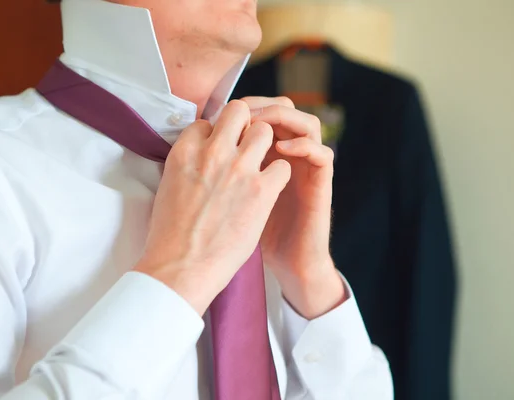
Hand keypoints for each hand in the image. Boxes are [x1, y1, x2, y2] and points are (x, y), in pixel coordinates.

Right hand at [135, 100, 290, 314]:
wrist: (180, 268)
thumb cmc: (169, 236)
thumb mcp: (168, 187)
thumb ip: (187, 165)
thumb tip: (199, 158)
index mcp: (185, 152)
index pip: (208, 121)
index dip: (216, 135)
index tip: (219, 151)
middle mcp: (213, 153)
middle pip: (239, 112)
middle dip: (245, 125)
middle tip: (245, 147)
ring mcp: (239, 170)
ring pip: (264, 131)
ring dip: (265, 146)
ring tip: (260, 167)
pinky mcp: (262, 191)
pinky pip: (283, 165)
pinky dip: (279, 176)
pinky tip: (270, 190)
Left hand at [241, 97, 345, 319]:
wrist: (282, 265)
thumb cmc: (247, 236)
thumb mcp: (227, 197)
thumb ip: (219, 171)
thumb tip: (191, 149)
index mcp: (265, 156)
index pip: (260, 116)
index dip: (242, 109)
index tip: (219, 115)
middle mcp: (289, 157)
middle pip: (283, 110)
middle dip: (262, 106)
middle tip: (242, 116)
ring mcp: (306, 169)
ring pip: (307, 123)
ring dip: (285, 119)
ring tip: (262, 127)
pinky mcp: (320, 185)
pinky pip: (322, 154)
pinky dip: (303, 145)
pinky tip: (283, 150)